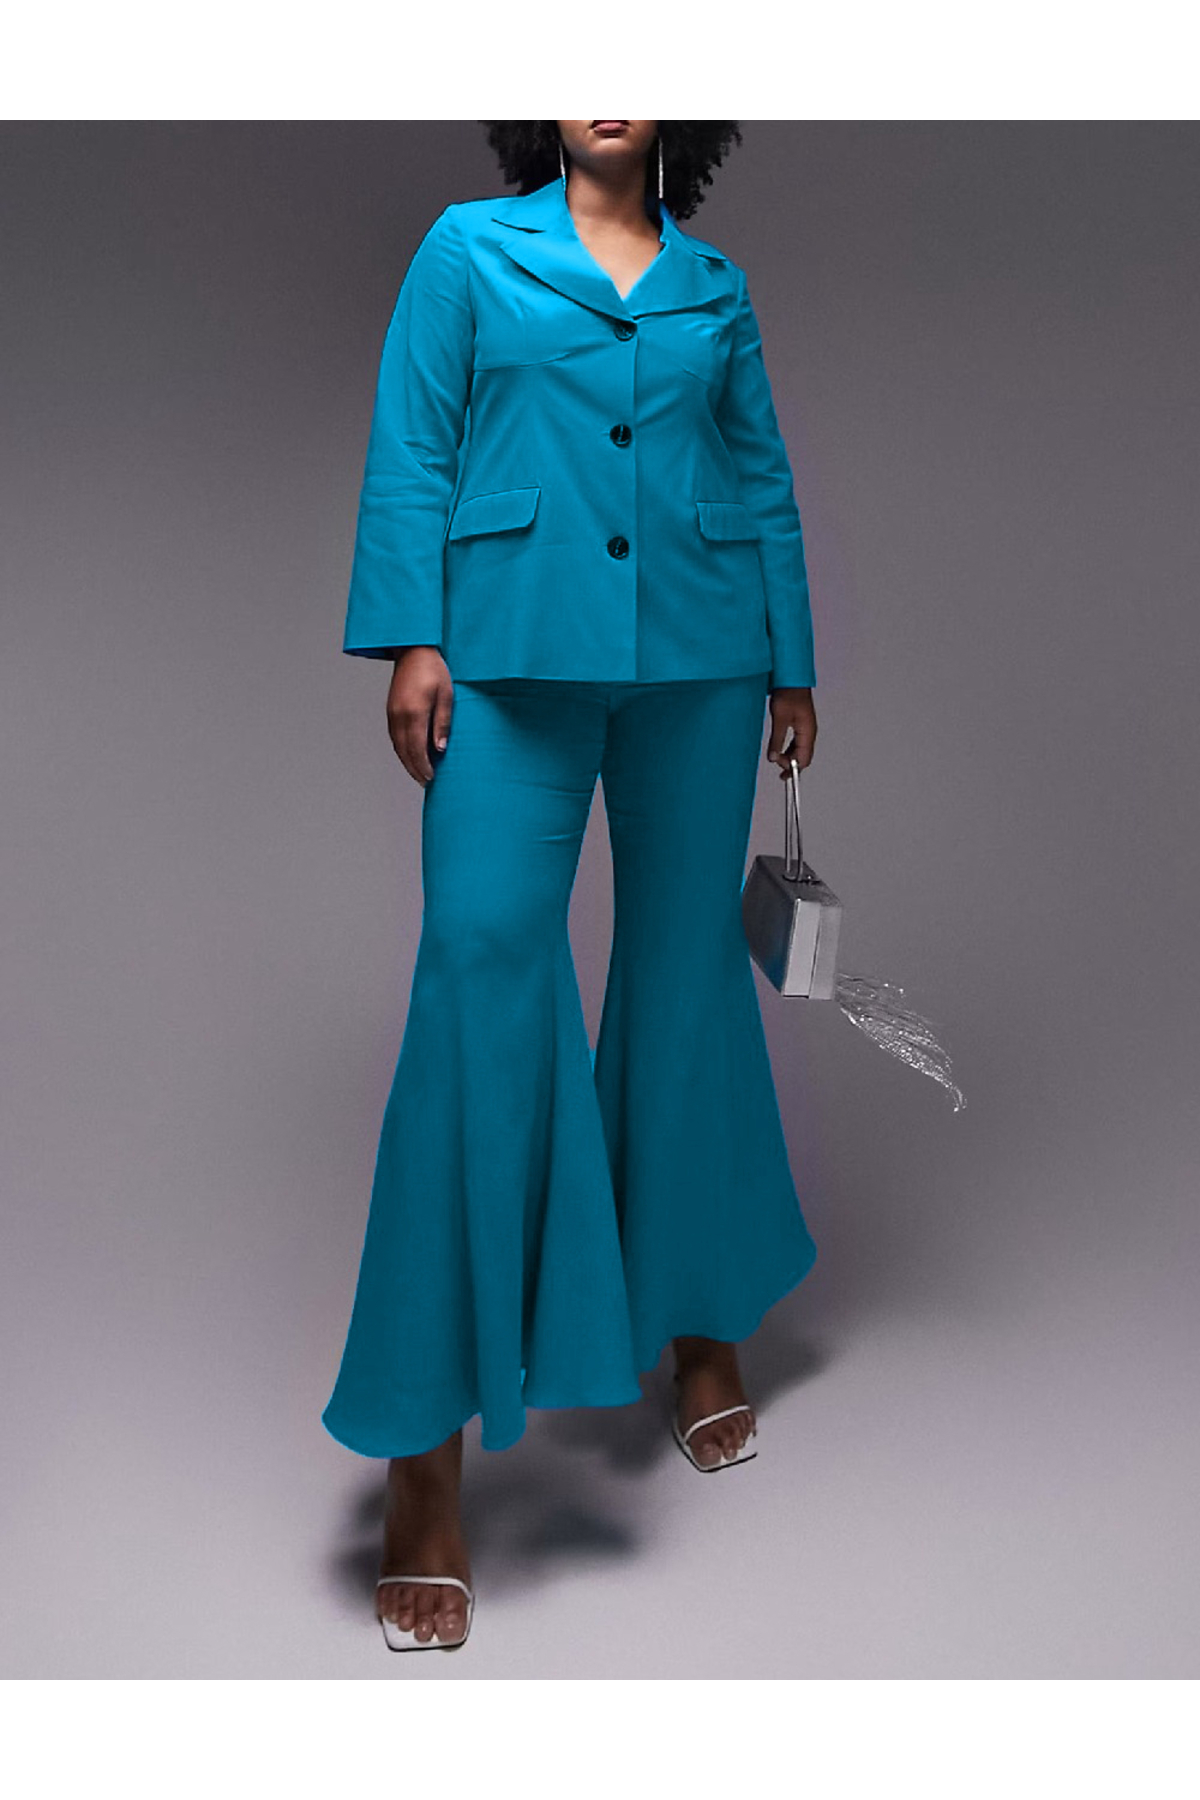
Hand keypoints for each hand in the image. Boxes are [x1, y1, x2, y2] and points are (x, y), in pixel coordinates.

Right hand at [386, 647, 453, 786]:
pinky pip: (394, 736)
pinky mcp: (390, 710)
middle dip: (414, 769)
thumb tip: (439, 749)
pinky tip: (410, 754)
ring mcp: (392, 713)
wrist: (413, 650)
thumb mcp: (446, 696)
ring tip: (418, 773)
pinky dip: (401, 749)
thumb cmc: (433, 670)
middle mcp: (399, 715)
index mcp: (414, 713)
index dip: (423, 766)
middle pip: (404, 751)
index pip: (416, 749)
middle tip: (425, 782)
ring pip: (397, 745)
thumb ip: (442, 723)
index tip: (431, 778)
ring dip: (406, 762)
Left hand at [766, 687, 816, 778]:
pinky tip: (780, 751)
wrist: (790, 679)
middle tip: (778, 766)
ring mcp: (806, 729)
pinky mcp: (800, 725)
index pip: (804, 758)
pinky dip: (789, 749)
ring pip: (800, 750)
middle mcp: (809, 732)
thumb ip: (777, 740)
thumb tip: (773, 758)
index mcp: (808, 732)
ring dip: (789, 757)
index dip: (793, 767)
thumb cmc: (789, 693)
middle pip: (803, 756)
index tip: (781, 769)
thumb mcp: (780, 719)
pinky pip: (797, 743)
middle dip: (791, 764)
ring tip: (778, 761)